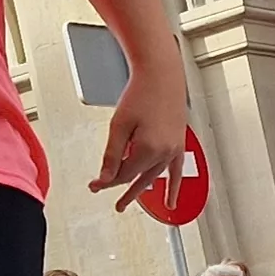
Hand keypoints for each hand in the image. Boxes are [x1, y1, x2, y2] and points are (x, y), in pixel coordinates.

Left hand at [91, 61, 192, 207]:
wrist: (161, 75)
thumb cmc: (141, 92)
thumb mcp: (119, 125)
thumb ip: (112, 154)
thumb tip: (105, 178)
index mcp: (148, 149)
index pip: (123, 175)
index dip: (107, 182)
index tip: (95, 185)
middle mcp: (164, 152)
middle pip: (137, 178)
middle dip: (121, 189)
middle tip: (110, 200)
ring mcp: (174, 149)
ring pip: (153, 176)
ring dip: (140, 189)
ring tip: (128, 200)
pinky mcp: (179, 144)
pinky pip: (176, 172)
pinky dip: (173, 187)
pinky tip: (170, 200)